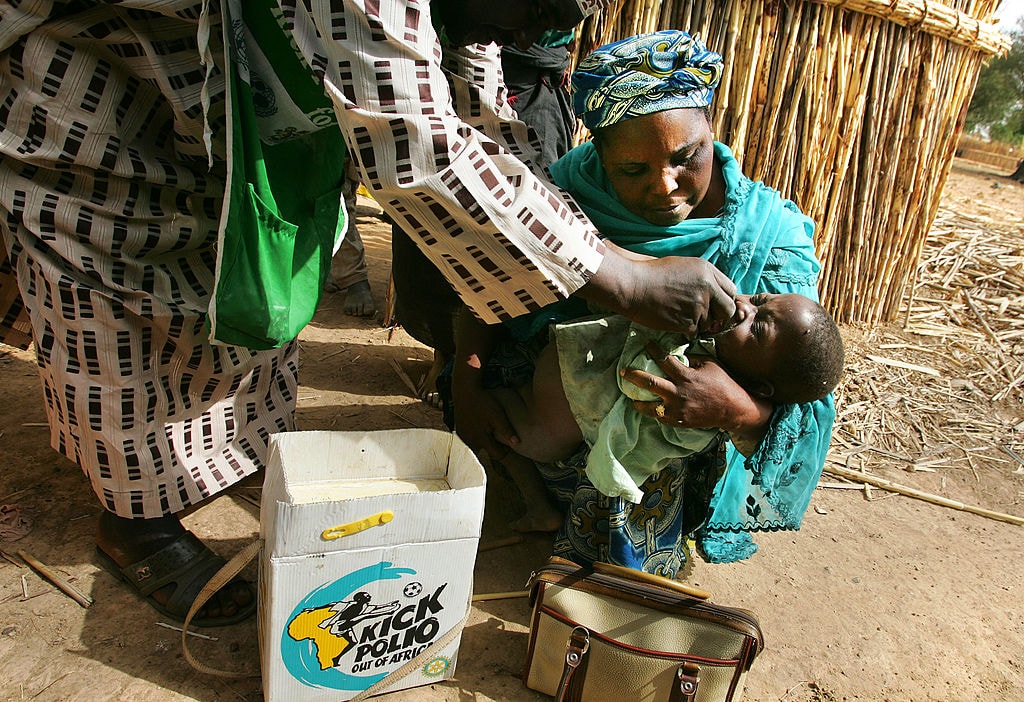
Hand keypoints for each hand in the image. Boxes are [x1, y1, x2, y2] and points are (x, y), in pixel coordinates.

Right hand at [451, 370, 518, 459]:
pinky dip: (475, 439)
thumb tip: (517, 443)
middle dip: (493, 450)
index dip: (505, 452)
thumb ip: (506, 430)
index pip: (497, 455)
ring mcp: (463, 437)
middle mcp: (470, 441)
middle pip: (485, 454)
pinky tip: (480, 430)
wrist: (464, 391)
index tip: (509, 445)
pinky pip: (469, 441)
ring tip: (490, 434)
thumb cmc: (482, 402)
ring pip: (476, 448)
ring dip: (483, 445)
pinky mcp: (459, 431)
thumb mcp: (497, 415)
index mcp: (481, 439)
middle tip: (500, 441)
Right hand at [579, 242, 736, 335]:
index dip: (723, 300)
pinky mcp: (688, 322)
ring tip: (678, 314)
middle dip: (719, 316)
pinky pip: (694, 333)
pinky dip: (685, 331)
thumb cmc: (652, 274)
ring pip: (709, 324)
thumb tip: (716, 293)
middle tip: (705, 317)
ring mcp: (699, 306)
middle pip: (728, 310)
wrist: (632, 286)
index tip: (714, 305)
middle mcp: (708, 288)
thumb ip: (703, 278)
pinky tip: (672, 321)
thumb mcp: (683, 266)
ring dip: (698, 323)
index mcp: (708, 271)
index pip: (731, 290)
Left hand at [622, 341, 771, 450]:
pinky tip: (649, 409)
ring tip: (631, 398)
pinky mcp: (680, 421)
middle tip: (623, 371)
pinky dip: (654, 413)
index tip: (646, 344)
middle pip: (650, 383)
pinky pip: (661, 418)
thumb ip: (691, 358)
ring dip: (638, 402)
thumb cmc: (723, 383)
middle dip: (634, 376)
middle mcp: (679, 393)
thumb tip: (676, 353)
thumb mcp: (709, 364)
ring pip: (650, 407)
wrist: (733, 409)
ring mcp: (678, 410)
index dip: (653, 350)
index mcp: (686, 376)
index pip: (664, 360)